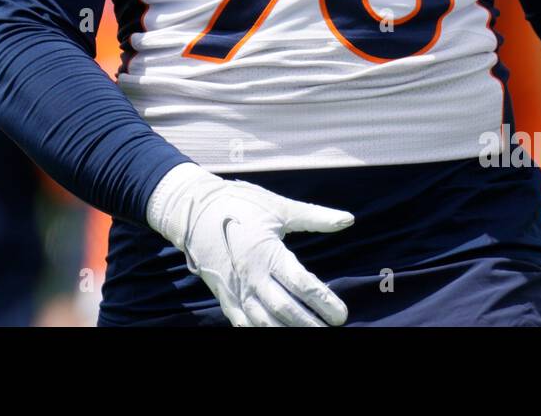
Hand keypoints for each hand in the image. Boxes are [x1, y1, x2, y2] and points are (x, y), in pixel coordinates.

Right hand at [147, 163, 353, 326]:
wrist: (192, 209)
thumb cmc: (239, 203)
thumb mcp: (278, 207)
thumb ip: (314, 216)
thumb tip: (348, 219)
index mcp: (266, 252)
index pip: (301, 284)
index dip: (323, 301)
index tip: (342, 314)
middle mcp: (251, 276)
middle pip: (284, 309)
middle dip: (309, 323)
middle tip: (331, 330)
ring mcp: (236, 289)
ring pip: (263, 322)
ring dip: (287, 332)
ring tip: (309, 337)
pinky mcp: (224, 297)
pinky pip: (242, 324)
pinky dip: (259, 334)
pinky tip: (276, 336)